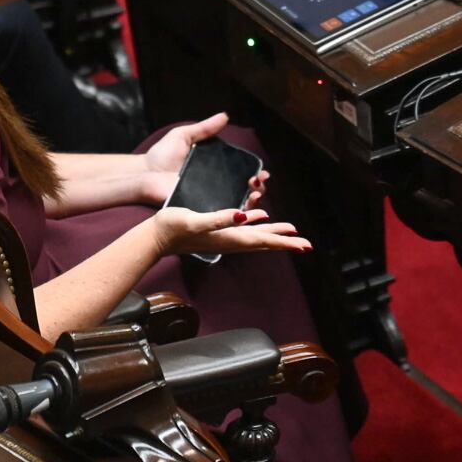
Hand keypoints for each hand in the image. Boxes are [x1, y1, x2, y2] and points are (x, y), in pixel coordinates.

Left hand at [138, 112, 269, 208]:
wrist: (143, 173)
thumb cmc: (160, 155)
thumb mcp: (184, 136)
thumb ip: (204, 128)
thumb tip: (225, 116)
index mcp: (213, 169)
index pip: (240, 172)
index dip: (254, 173)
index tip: (262, 172)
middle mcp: (213, 185)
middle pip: (242, 189)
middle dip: (257, 188)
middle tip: (258, 183)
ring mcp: (207, 199)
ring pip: (235, 205)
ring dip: (250, 203)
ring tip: (255, 195)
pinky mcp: (198, 210)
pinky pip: (218, 215)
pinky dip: (232, 215)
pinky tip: (243, 212)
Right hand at [153, 205, 308, 257]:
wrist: (155, 236)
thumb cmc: (173, 228)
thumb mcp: (196, 220)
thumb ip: (219, 219)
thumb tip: (243, 216)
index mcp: (229, 237)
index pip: (263, 240)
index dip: (284, 241)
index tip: (304, 245)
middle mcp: (230, 240)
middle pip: (264, 242)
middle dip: (285, 242)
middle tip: (306, 245)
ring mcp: (223, 237)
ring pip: (256, 236)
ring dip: (274, 234)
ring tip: (291, 232)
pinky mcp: (216, 230)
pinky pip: (242, 228)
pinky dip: (255, 223)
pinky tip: (258, 216)